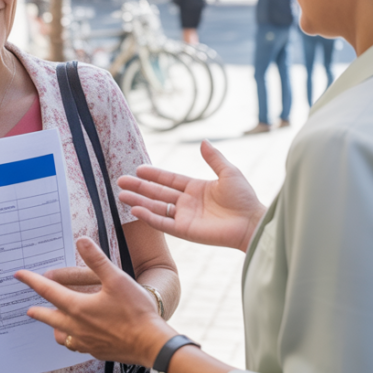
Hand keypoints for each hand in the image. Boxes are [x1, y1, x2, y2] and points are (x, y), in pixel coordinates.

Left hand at [16, 237, 172, 366]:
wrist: (150, 343)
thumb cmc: (135, 312)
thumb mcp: (116, 278)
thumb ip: (97, 259)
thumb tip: (82, 241)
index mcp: (77, 307)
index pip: (47, 291)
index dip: (31, 281)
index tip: (19, 275)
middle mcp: (77, 326)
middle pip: (49, 317)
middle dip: (37, 311)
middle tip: (28, 309)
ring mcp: (85, 342)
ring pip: (61, 335)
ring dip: (53, 327)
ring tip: (52, 323)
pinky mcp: (96, 351)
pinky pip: (76, 346)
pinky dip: (70, 340)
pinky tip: (76, 338)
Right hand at [118, 140, 265, 252]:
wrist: (251, 222)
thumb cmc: (244, 198)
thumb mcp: (229, 172)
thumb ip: (214, 158)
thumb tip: (203, 141)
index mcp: (196, 188)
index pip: (169, 180)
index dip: (154, 175)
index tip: (138, 168)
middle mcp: (187, 203)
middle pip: (158, 193)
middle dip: (140, 187)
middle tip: (121, 181)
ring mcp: (185, 217)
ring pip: (157, 208)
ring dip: (139, 201)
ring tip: (121, 195)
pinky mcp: (185, 231)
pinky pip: (163, 223)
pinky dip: (149, 217)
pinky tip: (135, 209)